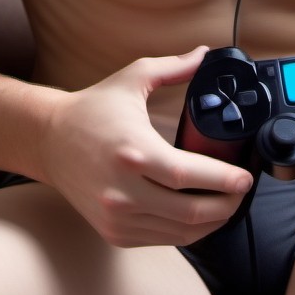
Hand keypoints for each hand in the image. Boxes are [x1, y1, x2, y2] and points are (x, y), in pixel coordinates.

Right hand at [40, 46, 253, 246]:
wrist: (49, 141)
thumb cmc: (92, 109)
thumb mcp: (133, 78)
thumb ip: (173, 68)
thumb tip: (204, 55)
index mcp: (133, 151)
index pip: (186, 175)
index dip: (222, 180)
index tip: (245, 178)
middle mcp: (123, 190)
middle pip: (189, 211)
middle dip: (226, 205)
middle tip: (242, 192)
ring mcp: (117, 216)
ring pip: (179, 232)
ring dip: (211, 222)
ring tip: (228, 204)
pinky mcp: (113, 232)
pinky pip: (161, 239)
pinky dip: (187, 232)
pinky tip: (200, 216)